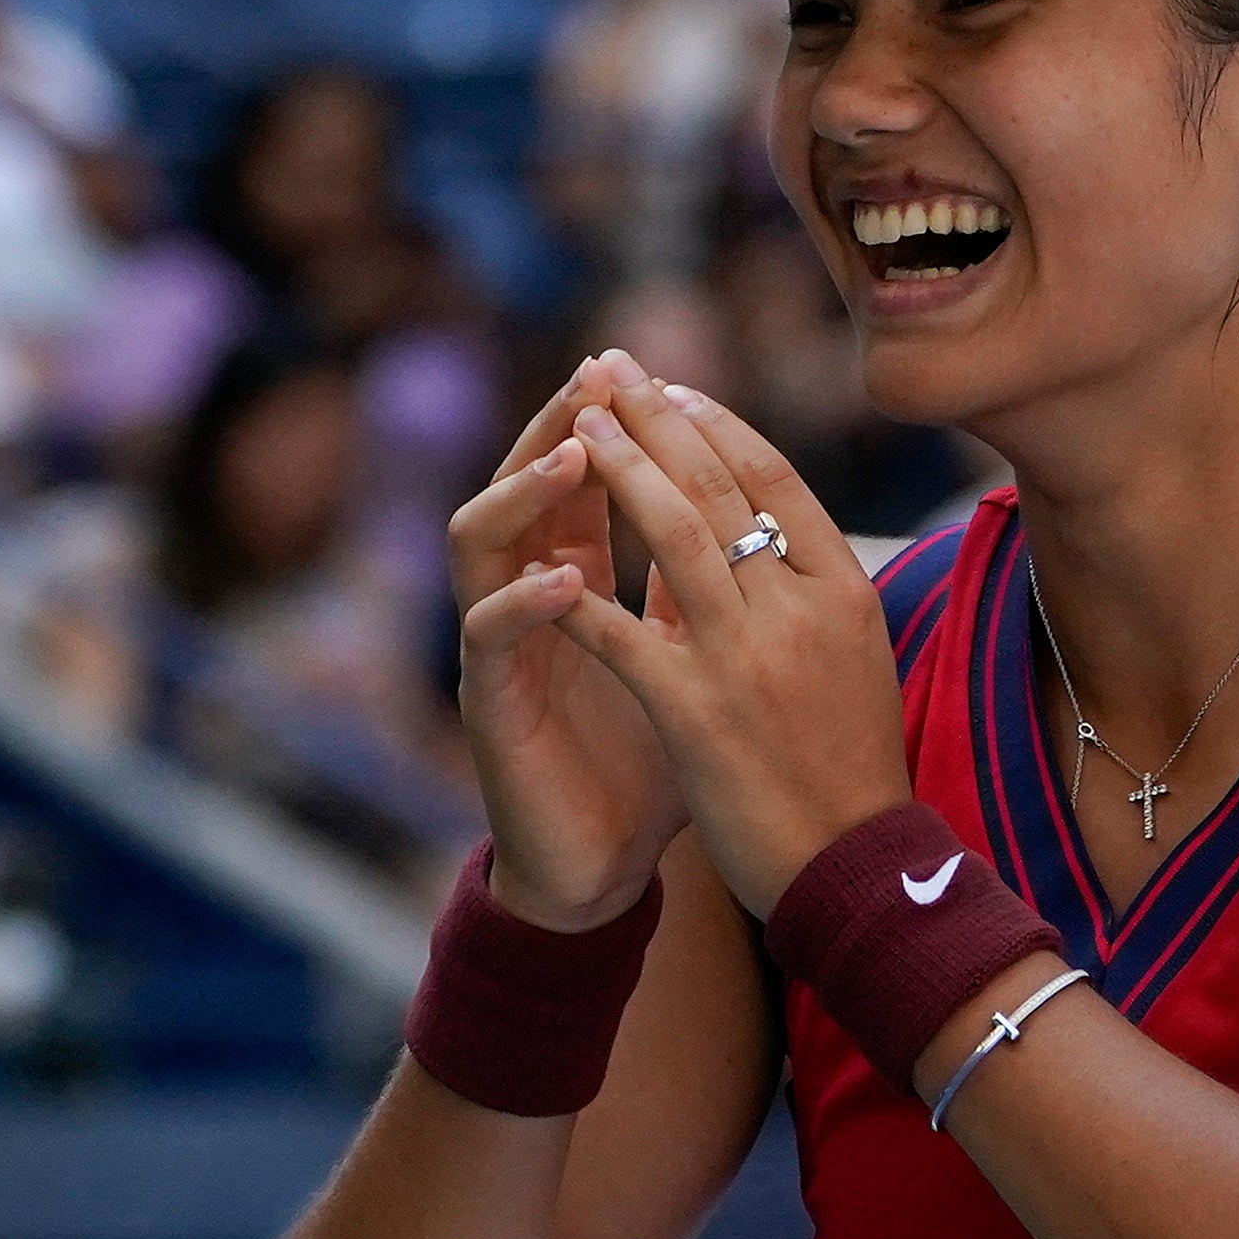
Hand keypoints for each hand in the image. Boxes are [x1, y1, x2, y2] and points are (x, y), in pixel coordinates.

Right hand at [448, 352, 690, 929]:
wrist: (604, 867)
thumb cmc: (649, 761)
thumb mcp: (689, 657)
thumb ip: (699, 587)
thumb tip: (760, 514)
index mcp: (576, 574)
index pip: (588, 474)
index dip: (619, 422)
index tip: (663, 372)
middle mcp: (526, 594)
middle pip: (522, 479)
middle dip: (560, 421)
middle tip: (600, 374)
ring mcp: (499, 644)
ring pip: (479, 538)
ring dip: (525, 491)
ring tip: (575, 453)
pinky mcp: (488, 702)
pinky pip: (486, 635)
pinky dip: (523, 603)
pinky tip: (566, 580)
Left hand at [528, 374, 911, 916]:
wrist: (854, 867)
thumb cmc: (852, 767)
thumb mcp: (852, 657)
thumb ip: (807, 590)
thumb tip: (765, 523)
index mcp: (845, 590)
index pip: (776, 479)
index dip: (717, 426)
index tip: (673, 391)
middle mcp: (800, 609)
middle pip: (720, 486)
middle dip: (657, 420)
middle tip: (612, 372)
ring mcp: (747, 657)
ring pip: (672, 534)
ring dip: (619, 470)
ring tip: (582, 425)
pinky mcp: (694, 710)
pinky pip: (620, 633)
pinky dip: (578, 594)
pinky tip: (543, 561)